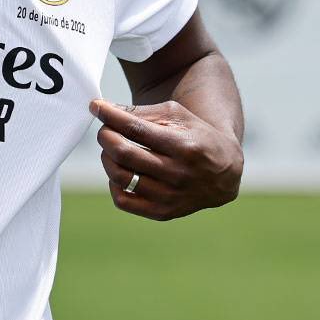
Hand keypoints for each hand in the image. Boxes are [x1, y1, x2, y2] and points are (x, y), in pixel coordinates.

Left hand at [90, 98, 242, 220]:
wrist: (224, 172)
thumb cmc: (196, 136)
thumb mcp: (178, 116)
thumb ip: (142, 113)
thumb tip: (104, 109)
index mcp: (183, 146)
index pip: (136, 129)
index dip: (110, 116)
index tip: (96, 106)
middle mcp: (178, 174)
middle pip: (124, 153)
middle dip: (105, 136)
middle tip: (104, 129)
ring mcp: (170, 197)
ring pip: (120, 176)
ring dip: (107, 157)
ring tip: (111, 148)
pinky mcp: (162, 213)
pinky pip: (123, 200)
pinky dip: (113, 183)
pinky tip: (120, 171)